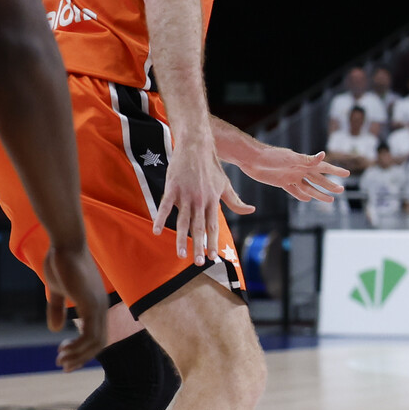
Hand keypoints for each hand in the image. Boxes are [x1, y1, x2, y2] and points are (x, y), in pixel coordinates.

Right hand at [42, 242, 107, 371]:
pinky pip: (90, 333)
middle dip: (82, 358)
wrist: (64, 244)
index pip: (97, 335)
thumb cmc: (60, 263)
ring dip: (79, 355)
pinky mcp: (90, 303)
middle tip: (63, 366)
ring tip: (61, 360)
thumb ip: (57, 309)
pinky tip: (64, 350)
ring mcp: (98, 305)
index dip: (83, 350)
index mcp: (95, 304)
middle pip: (99, 343)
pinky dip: (78, 346)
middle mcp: (101, 307)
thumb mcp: (56, 291)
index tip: (65, 357)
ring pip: (96, 341)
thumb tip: (56, 329)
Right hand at [154, 137, 252, 262]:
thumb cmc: (211, 167)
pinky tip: (157, 231)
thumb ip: (236, 201)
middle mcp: (200, 200)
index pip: (213, 226)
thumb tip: (251, 210)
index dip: (212, 242)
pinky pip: (165, 206)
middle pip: (199, 228)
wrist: (197, 146)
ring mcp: (186, 194)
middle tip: (197, 263)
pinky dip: (161, 219)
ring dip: (182, 239)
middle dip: (199, 246)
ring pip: (184, 221)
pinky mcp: (172, 187)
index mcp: (213, 201)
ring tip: (181, 255)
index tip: (212, 258)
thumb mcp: (226, 184)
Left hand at [234, 141, 348, 201]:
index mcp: (304, 162)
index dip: (335, 171)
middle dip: (330, 184)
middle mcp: (299, 169)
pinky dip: (301, 195)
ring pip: (309, 187)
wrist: (251, 159)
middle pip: (318, 179)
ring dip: (319, 193)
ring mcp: (291, 176)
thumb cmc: (271, 155)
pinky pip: (294, 190)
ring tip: (330, 200)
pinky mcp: (282, 182)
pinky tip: (307, 199)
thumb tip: (323, 155)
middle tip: (341, 190)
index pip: (323, 167)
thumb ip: (307, 159)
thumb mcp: (290, 158)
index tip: (347, 174)